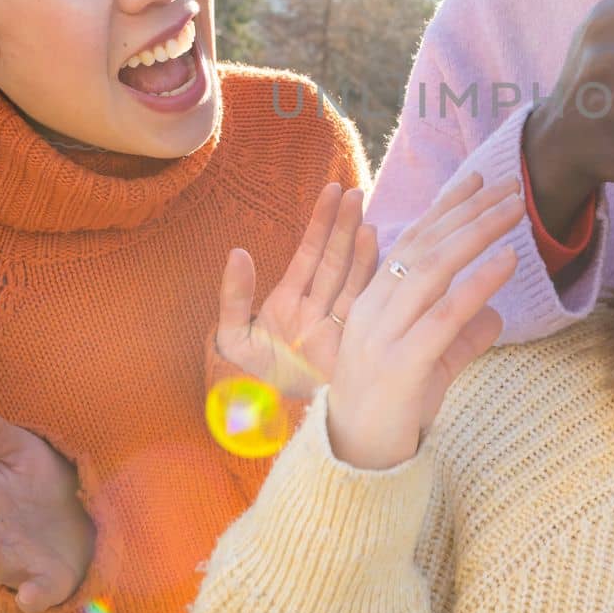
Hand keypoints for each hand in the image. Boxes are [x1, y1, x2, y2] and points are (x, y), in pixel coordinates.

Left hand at [216, 182, 376, 387]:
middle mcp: (317, 307)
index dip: (321, 222)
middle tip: (356, 193)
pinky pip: (363, 306)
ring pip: (351, 277)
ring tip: (367, 219)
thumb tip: (238, 252)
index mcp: (289, 300)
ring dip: (360, 248)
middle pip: (334, 258)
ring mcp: (337, 324)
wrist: (271, 422)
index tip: (333, 190)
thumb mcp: (233, 338)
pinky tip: (380, 253)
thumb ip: (233, 297)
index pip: (309, 253)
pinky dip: (371, 279)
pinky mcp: (351, 343)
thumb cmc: (251, 382)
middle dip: (344, 225)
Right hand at [326, 173, 523, 470]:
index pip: (411, 241)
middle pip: (424, 247)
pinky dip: (478, 284)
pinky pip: (444, 315)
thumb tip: (496, 315)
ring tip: (513, 208)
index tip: (476, 179)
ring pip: (433, 270)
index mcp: (372, 302)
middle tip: (508, 184)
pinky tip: (507, 260)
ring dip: (476, 233)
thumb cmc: (393, 411)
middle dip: (468, 210)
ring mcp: (384, 336)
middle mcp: (372, 310)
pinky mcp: (401, 364)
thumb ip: (461, 337)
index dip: (444, 208)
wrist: (356, 461)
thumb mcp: (432, 366)